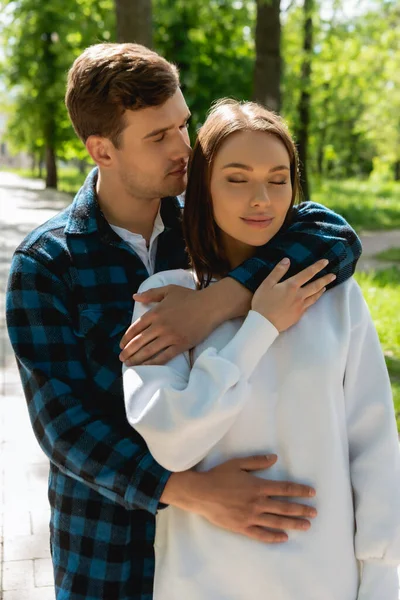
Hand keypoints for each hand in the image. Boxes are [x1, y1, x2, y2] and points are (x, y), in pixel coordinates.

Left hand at [119, 284, 209, 365]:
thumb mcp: (169, 290)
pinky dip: (153, 363)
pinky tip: (147, 367)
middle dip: (128, 352)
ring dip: (137, 359)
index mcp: (155, 312)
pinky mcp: (181, 345)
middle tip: (122, 358)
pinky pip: (164, 357)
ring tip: (130, 364)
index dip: (126, 338)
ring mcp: (170, 336)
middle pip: (139, 342)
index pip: (135, 328)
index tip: (121, 345)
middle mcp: (160, 325)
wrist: (210, 306)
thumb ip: (150, 294)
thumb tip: (134, 297)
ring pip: (149, 351)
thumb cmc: (190, 297)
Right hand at [160, 455, 316, 543]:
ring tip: (306, 526)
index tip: (311, 493)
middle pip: (284, 507)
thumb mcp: (238, 463)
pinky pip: (261, 534)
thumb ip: (257, 462)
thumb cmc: (218, 476)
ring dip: (293, 523)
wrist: (200, 493)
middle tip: (315, 513)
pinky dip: (274, 536)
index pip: (284, 488)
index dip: (299, 491)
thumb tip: (274, 458)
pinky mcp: (242, 527)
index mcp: (257, 486)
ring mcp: (250, 517)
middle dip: (301, 509)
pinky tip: (284, 537)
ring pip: (276, 521)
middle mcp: (257, 503)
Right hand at [252, 258, 335, 331]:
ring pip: (314, 297)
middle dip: (325, 279)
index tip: (326, 261)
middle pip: (315, 286)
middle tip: (333, 275)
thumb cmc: (262, 303)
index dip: (317, 266)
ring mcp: (300, 306)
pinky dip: (314, 300)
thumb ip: (278, 271)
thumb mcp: (267, 284)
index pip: (308, 273)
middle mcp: (299, 295)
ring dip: (321, 290)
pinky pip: (309, 305)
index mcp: (291, 286)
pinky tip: (313, 299)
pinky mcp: (298, 315)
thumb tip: (287, 260)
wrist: (264, 324)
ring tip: (326, 287)